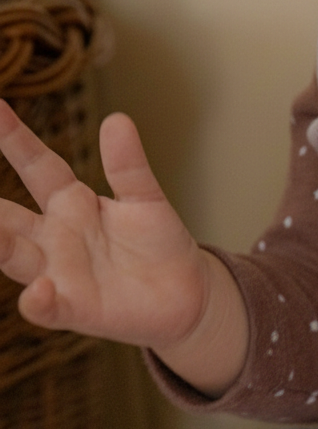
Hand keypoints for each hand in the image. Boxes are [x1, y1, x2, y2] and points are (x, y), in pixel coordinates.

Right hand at [0, 101, 246, 393]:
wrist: (188, 296)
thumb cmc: (160, 244)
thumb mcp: (147, 200)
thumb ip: (129, 167)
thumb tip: (118, 120)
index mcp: (71, 203)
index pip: (36, 166)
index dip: (15, 139)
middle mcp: (55, 237)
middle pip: (6, 216)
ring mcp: (61, 274)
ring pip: (15, 258)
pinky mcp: (77, 309)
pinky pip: (48, 307)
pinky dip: (38, 301)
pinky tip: (38, 290)